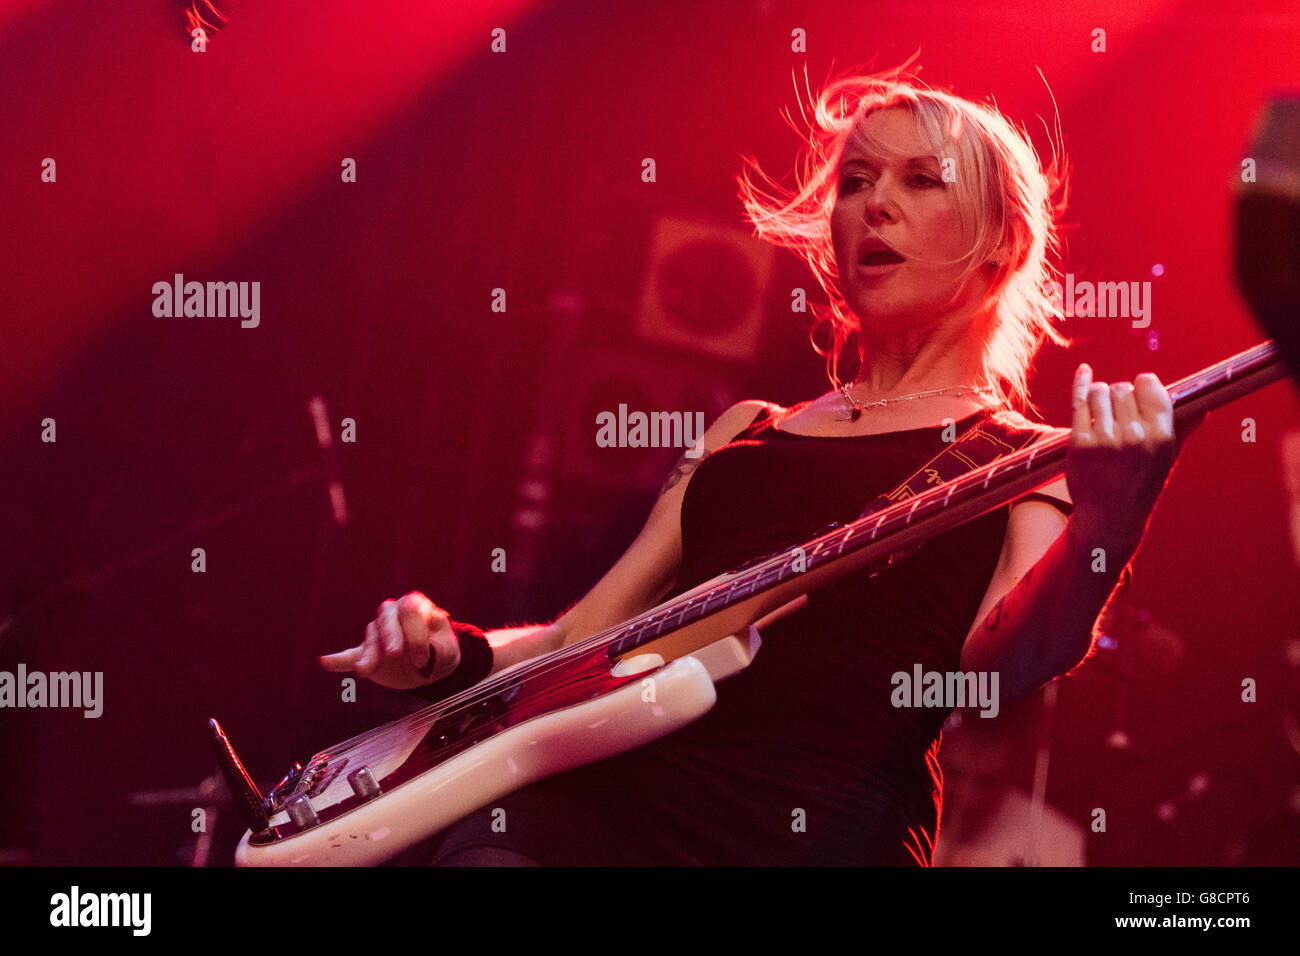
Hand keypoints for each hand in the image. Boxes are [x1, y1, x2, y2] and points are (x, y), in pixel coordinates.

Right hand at [319, 592, 461, 689]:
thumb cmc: (441, 650)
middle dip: (391, 637)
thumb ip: (443, 647)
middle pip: (387, 619)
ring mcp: (378, 632)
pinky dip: (338, 660)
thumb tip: (434, 642)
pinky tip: (325, 662)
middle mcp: (393, 614)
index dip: (416, 634)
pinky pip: (350, 654)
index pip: (411, 611)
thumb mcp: (450, 649)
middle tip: (394, 655)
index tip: (422, 659)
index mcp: (415, 606)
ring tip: (363, 670)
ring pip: (371, 638)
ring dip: (369, 655)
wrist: (432, 664)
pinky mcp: (367, 652)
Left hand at [1065, 364, 1202, 552]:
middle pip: (1122, 388)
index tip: (1138, 391)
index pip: (1149, 386)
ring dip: (1099, 396)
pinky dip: (1081, 384)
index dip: (1142, 386)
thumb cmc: (1141, 485)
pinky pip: (1080, 402)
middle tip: (1118, 415)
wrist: (1109, 517)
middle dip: (1119, 396)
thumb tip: (1203, 407)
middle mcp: (1134, 436)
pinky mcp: (1080, 443)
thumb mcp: (1167, 459)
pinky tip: (1084, 372)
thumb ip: (1182, 429)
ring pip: (1100, 392)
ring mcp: (1105, 439)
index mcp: (1161, 436)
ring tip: (1102, 414)